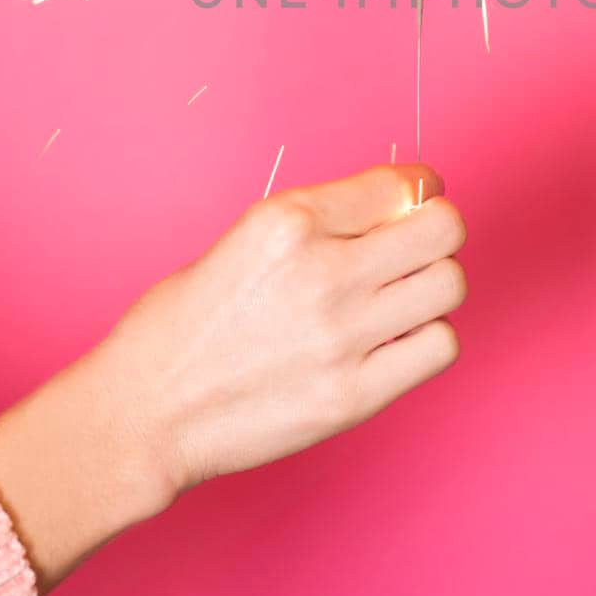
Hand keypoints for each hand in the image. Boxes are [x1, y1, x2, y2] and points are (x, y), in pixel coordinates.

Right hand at [0, 163, 465, 592]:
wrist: (146, 412)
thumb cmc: (186, 322)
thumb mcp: (247, 238)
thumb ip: (323, 221)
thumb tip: (397, 210)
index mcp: (288, 220)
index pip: (403, 184)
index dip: (420, 188)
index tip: (418, 198)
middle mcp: (322, 271)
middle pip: (444, 228)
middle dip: (437, 231)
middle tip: (415, 248)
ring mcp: (342, 336)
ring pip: (450, 285)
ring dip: (432, 286)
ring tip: (398, 299)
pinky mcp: (354, 395)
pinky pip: (438, 346)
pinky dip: (425, 339)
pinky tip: (392, 341)